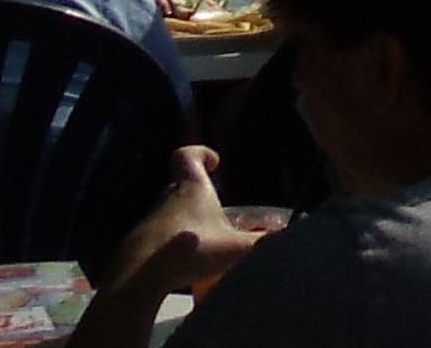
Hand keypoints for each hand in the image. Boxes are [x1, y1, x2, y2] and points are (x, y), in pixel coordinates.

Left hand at [103, 147, 262, 293]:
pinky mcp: (136, 248)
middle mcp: (166, 200)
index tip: (214, 162)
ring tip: (203, 247)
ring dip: (184, 225)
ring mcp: (148, 223)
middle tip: (215, 213)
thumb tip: (294, 234)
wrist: (139, 278)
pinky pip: (157, 241)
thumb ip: (264, 243)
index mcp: (191, 189)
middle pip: (179, 187)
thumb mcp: (236, 248)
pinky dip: (170, 249)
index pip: (187, 156)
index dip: (200, 154)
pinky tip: (183, 268)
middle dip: (196, 196)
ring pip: (168, 216)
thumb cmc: (190, 249)